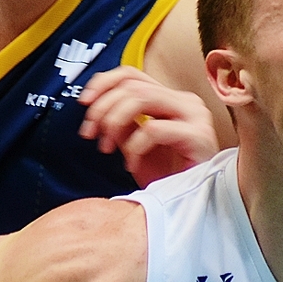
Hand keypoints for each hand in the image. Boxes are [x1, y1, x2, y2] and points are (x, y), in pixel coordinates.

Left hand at [78, 66, 219, 186]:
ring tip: (106, 147)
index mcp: (171, 100)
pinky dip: (134, 146)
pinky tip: (131, 165)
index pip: (132, 75)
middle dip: (103, 108)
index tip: (83, 104)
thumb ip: (121, 124)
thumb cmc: (169, 179)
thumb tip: (96, 107)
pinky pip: (154, 129)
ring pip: (142, 98)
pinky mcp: (199, 136)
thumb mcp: (135, 147)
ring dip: (115, 121)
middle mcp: (185, 102)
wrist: (195, 206)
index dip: (103, 83)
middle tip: (90, 133)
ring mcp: (195, 116)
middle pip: (133, 85)